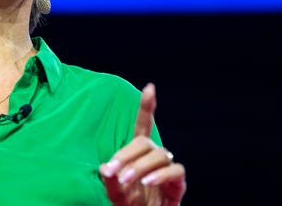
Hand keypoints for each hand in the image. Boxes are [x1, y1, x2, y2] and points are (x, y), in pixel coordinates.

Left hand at [99, 83, 185, 205]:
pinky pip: (175, 171)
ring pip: (159, 154)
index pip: (143, 126)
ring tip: (126, 180)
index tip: (150, 88)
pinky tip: (147, 182)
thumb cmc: (128, 203)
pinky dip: (160, 175)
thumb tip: (104, 168)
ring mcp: (167, 170)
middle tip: (113, 171)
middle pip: (145, 142)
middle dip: (127, 155)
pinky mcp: (178, 185)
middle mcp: (154, 157)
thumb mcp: (113, 191)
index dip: (146, 108)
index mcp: (138, 153)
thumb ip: (109, 179)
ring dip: (140, 166)